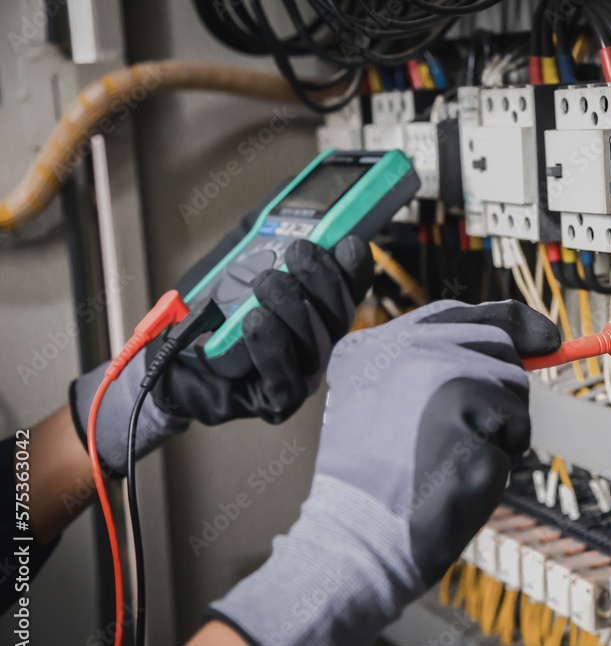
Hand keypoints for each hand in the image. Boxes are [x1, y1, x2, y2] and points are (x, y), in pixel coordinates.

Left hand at [70, 189, 373, 475]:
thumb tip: (292, 191)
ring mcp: (299, 372)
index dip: (355, 267)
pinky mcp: (276, 399)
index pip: (349, 287)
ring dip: (294, 307)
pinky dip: (273, 346)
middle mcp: (315, 342)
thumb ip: (266, 228)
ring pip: (317, 344)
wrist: (165, 359)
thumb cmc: (205, 312)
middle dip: (323, 280)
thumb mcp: (235, 257)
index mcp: (315, 308)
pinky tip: (257, 321)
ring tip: (265, 282)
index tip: (349, 241)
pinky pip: (286, 377)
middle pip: (340, 315)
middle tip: (299, 252)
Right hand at [208, 300, 560, 645]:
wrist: (360, 539)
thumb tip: (531, 342)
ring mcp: (433, 374)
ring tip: (456, 456)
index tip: (546, 338)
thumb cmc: (383, 484)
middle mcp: (402, 347)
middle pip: (495, 340)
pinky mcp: (464, 407)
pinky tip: (464, 472)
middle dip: (506, 387)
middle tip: (486, 429)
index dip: (510, 321)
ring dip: (503, 425)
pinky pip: (516, 424)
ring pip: (512, 381)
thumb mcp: (386, 406)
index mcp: (372, 346)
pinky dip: (504, 453)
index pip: (456, 313)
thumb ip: (438, 368)